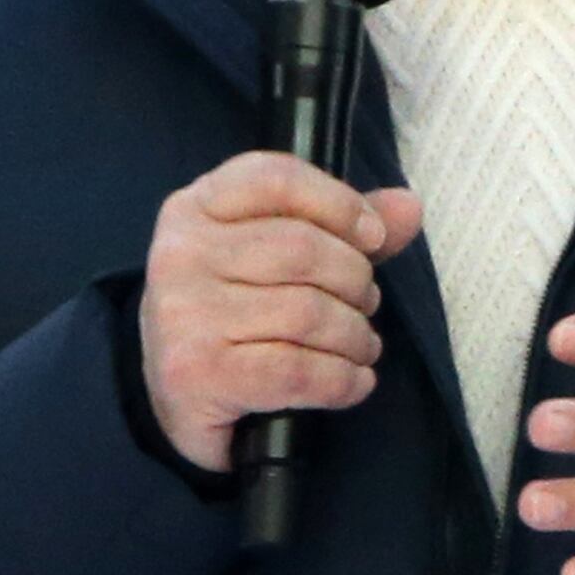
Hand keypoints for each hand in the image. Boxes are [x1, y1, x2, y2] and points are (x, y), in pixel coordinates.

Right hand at [140, 150, 422, 470]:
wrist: (167, 395)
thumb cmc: (227, 311)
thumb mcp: (268, 255)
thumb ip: (336, 226)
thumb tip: (408, 207)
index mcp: (194, 208)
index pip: (274, 179)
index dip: (337, 202)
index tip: (372, 236)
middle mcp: (181, 253)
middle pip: (301, 248)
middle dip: (354, 280)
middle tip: (364, 304)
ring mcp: (185, 314)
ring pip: (307, 312)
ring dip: (355, 336)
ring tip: (361, 346)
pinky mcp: (199, 373)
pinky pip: (299, 370)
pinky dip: (343, 380)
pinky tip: (353, 382)